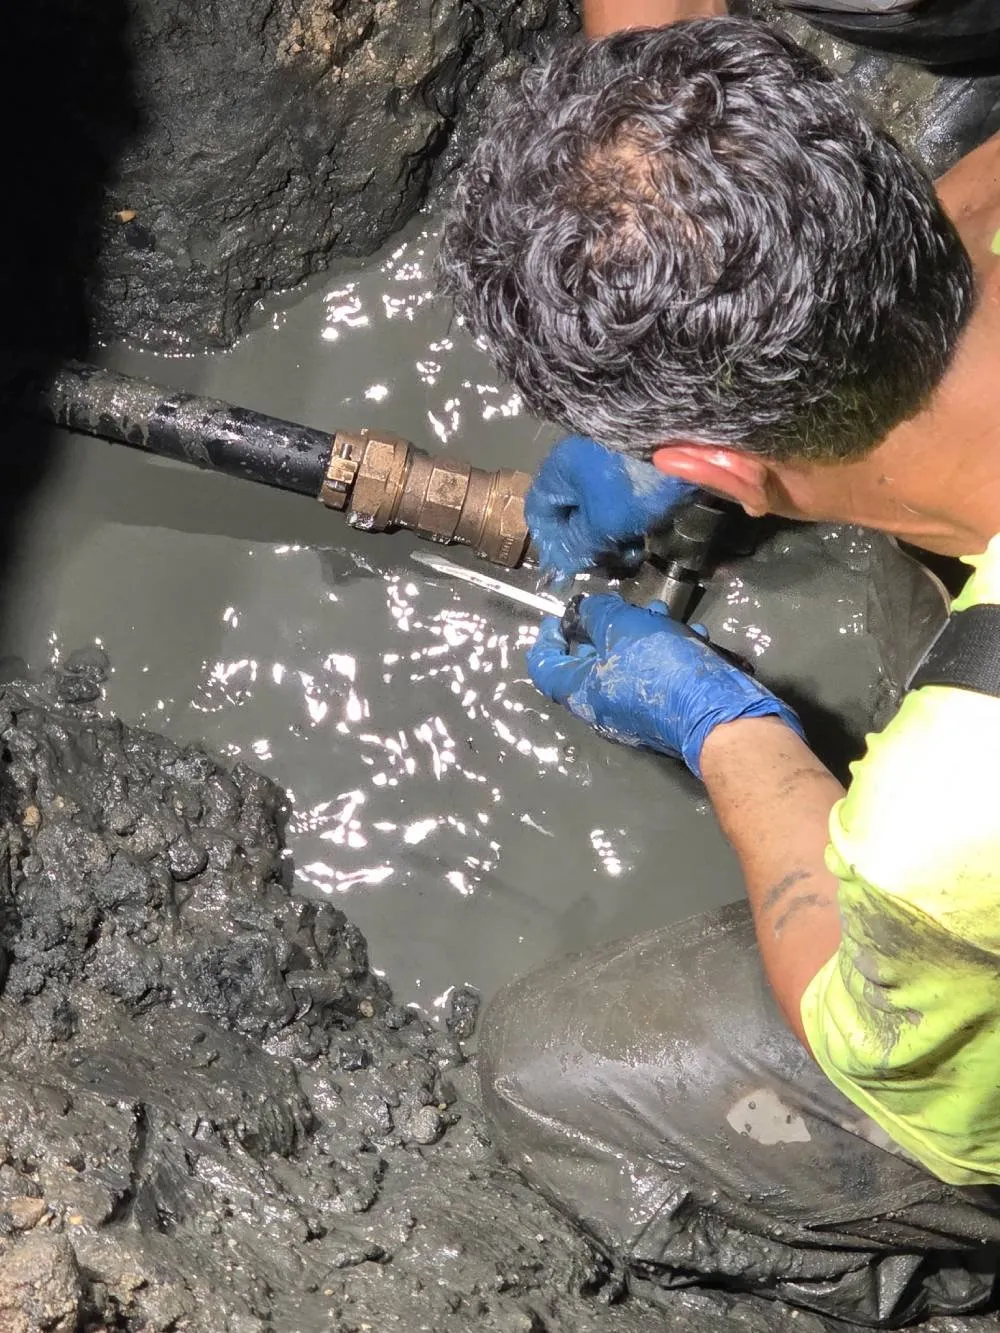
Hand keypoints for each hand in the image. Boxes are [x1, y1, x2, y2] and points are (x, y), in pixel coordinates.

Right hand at [525, 435, 694, 580]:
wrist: (688, 443)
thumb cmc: (635, 484)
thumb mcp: (602, 524)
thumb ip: (577, 547)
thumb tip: (562, 564)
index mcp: (559, 469)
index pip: (539, 513)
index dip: (551, 544)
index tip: (573, 565)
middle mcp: (579, 462)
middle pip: (572, 515)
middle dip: (590, 545)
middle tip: (609, 562)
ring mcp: (609, 462)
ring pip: (599, 511)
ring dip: (613, 538)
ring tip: (632, 550)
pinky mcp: (637, 465)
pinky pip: (622, 501)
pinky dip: (630, 522)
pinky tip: (645, 534)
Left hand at [527, 594, 802, 777]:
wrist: (718, 714)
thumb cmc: (661, 667)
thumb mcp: (622, 627)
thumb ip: (595, 614)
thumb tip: (581, 611)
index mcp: (581, 693)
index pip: (544, 667)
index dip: (548, 637)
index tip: (564, 614)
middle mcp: (603, 707)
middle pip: (591, 661)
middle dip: (610, 625)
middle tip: (629, 607)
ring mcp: (635, 713)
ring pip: (629, 663)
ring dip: (645, 633)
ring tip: (667, 616)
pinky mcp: (666, 712)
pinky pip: (657, 676)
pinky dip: (670, 652)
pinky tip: (693, 637)